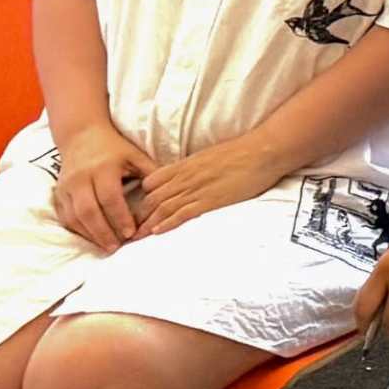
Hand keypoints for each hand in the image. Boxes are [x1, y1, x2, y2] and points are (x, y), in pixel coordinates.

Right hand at [50, 128, 155, 250]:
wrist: (81, 136)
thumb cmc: (115, 148)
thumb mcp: (136, 156)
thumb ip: (152, 175)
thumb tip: (170, 195)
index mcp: (103, 168)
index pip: (110, 198)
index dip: (120, 217)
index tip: (131, 233)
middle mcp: (81, 178)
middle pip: (89, 211)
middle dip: (103, 232)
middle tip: (116, 247)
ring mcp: (66, 186)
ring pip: (74, 217)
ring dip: (89, 234)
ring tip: (106, 246)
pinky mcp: (58, 193)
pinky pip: (65, 216)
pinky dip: (78, 230)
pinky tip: (91, 237)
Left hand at [134, 142, 282, 238]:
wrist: (262, 151)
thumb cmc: (241, 152)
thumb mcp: (210, 156)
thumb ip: (194, 168)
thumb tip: (186, 178)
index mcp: (184, 165)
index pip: (150, 183)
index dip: (139, 198)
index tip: (132, 211)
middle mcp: (185, 178)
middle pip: (151, 199)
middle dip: (136, 216)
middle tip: (126, 230)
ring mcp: (196, 189)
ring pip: (162, 208)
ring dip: (146, 224)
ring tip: (134, 237)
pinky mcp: (210, 200)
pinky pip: (182, 213)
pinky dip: (167, 223)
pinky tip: (157, 231)